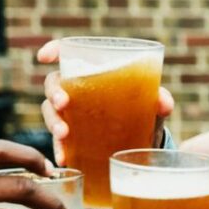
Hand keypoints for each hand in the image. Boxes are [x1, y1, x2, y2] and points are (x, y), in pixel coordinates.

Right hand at [36, 40, 173, 165]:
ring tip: (64, 135)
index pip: (68, 54)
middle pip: (54, 83)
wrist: (144, 139)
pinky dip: (59, 148)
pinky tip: (64, 158)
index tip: (44, 57)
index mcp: (93, 72)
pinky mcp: (73, 136)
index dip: (54, 50)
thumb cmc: (143, 109)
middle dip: (53, 92)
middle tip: (62, 103)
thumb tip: (164, 103)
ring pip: (50, 111)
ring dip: (53, 121)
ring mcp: (72, 113)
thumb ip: (160, 100)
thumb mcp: (152, 104)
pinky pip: (59, 140)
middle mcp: (77, 89)